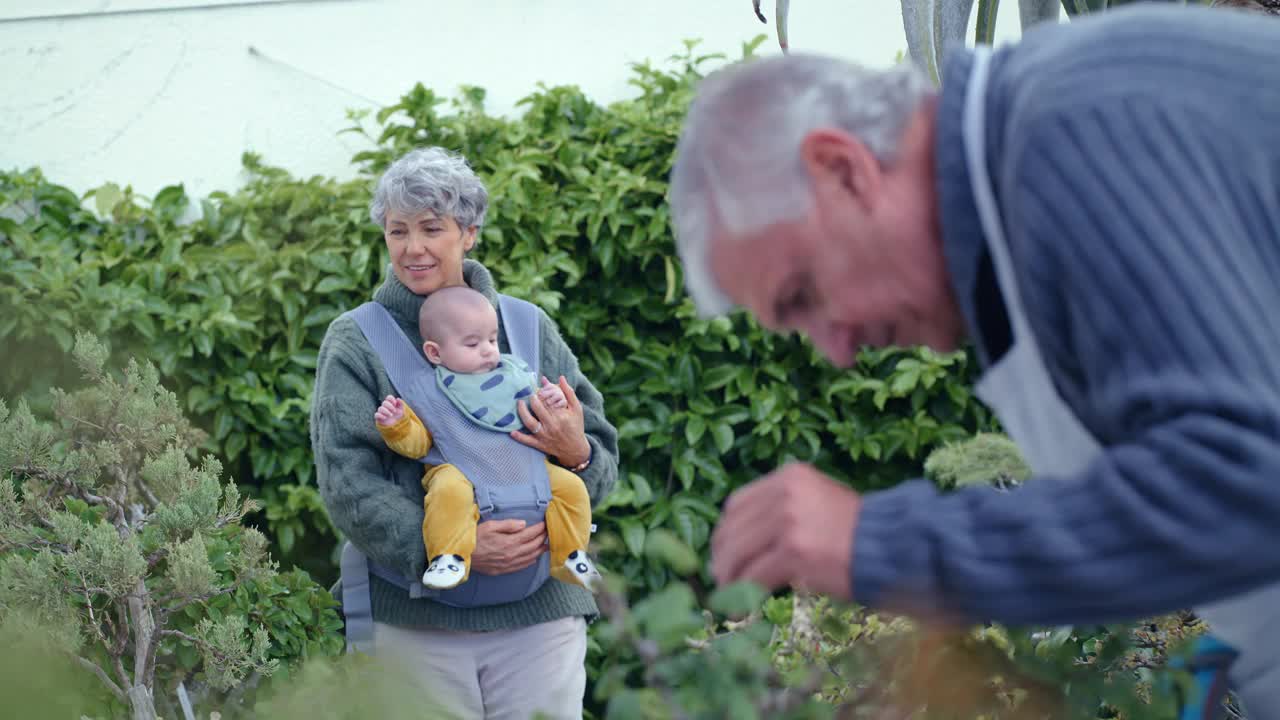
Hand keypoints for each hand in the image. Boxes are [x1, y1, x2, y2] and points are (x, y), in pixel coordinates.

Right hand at [374, 396, 404, 426]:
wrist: (396, 424)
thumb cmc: (398, 415)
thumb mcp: (401, 410)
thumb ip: (401, 404)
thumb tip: (397, 398)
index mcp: (391, 403)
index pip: (389, 397)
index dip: (391, 399)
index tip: (395, 403)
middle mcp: (385, 406)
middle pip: (384, 402)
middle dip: (390, 406)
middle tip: (394, 411)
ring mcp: (381, 412)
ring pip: (380, 408)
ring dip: (386, 411)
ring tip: (391, 415)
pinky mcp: (379, 417)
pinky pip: (376, 415)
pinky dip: (381, 416)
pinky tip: (385, 418)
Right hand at [471, 519, 547, 574]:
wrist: (463, 556)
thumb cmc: (475, 538)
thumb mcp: (490, 526)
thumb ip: (508, 525)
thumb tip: (523, 524)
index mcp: (510, 542)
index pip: (530, 534)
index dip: (539, 528)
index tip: (545, 524)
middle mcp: (512, 554)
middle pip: (533, 546)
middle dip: (542, 538)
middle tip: (548, 532)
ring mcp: (509, 564)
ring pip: (530, 557)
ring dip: (539, 551)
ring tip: (546, 545)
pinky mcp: (503, 570)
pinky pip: (521, 567)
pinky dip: (530, 561)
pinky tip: (533, 558)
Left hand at [511, 375, 589, 466]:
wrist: (576, 450)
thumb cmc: (576, 427)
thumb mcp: (576, 409)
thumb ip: (568, 392)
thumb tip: (560, 377)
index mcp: (562, 415)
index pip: (549, 400)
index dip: (541, 392)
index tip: (537, 388)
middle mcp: (552, 425)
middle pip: (538, 409)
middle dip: (532, 399)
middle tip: (528, 393)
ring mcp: (545, 435)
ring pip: (530, 423)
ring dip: (522, 412)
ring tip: (519, 403)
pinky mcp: (540, 444)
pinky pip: (527, 441)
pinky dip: (519, 437)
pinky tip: (512, 431)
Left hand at [710, 462, 861, 599]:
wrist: (894, 547)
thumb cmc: (859, 533)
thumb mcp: (817, 502)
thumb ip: (782, 510)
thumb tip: (741, 540)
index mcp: (789, 476)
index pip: (737, 503)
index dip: (725, 532)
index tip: (722, 553)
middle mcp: (785, 492)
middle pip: (732, 528)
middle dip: (722, 558)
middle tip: (721, 580)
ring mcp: (789, 521)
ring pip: (737, 553)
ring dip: (728, 578)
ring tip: (729, 596)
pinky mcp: (794, 551)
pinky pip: (753, 575)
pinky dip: (742, 595)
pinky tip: (742, 608)